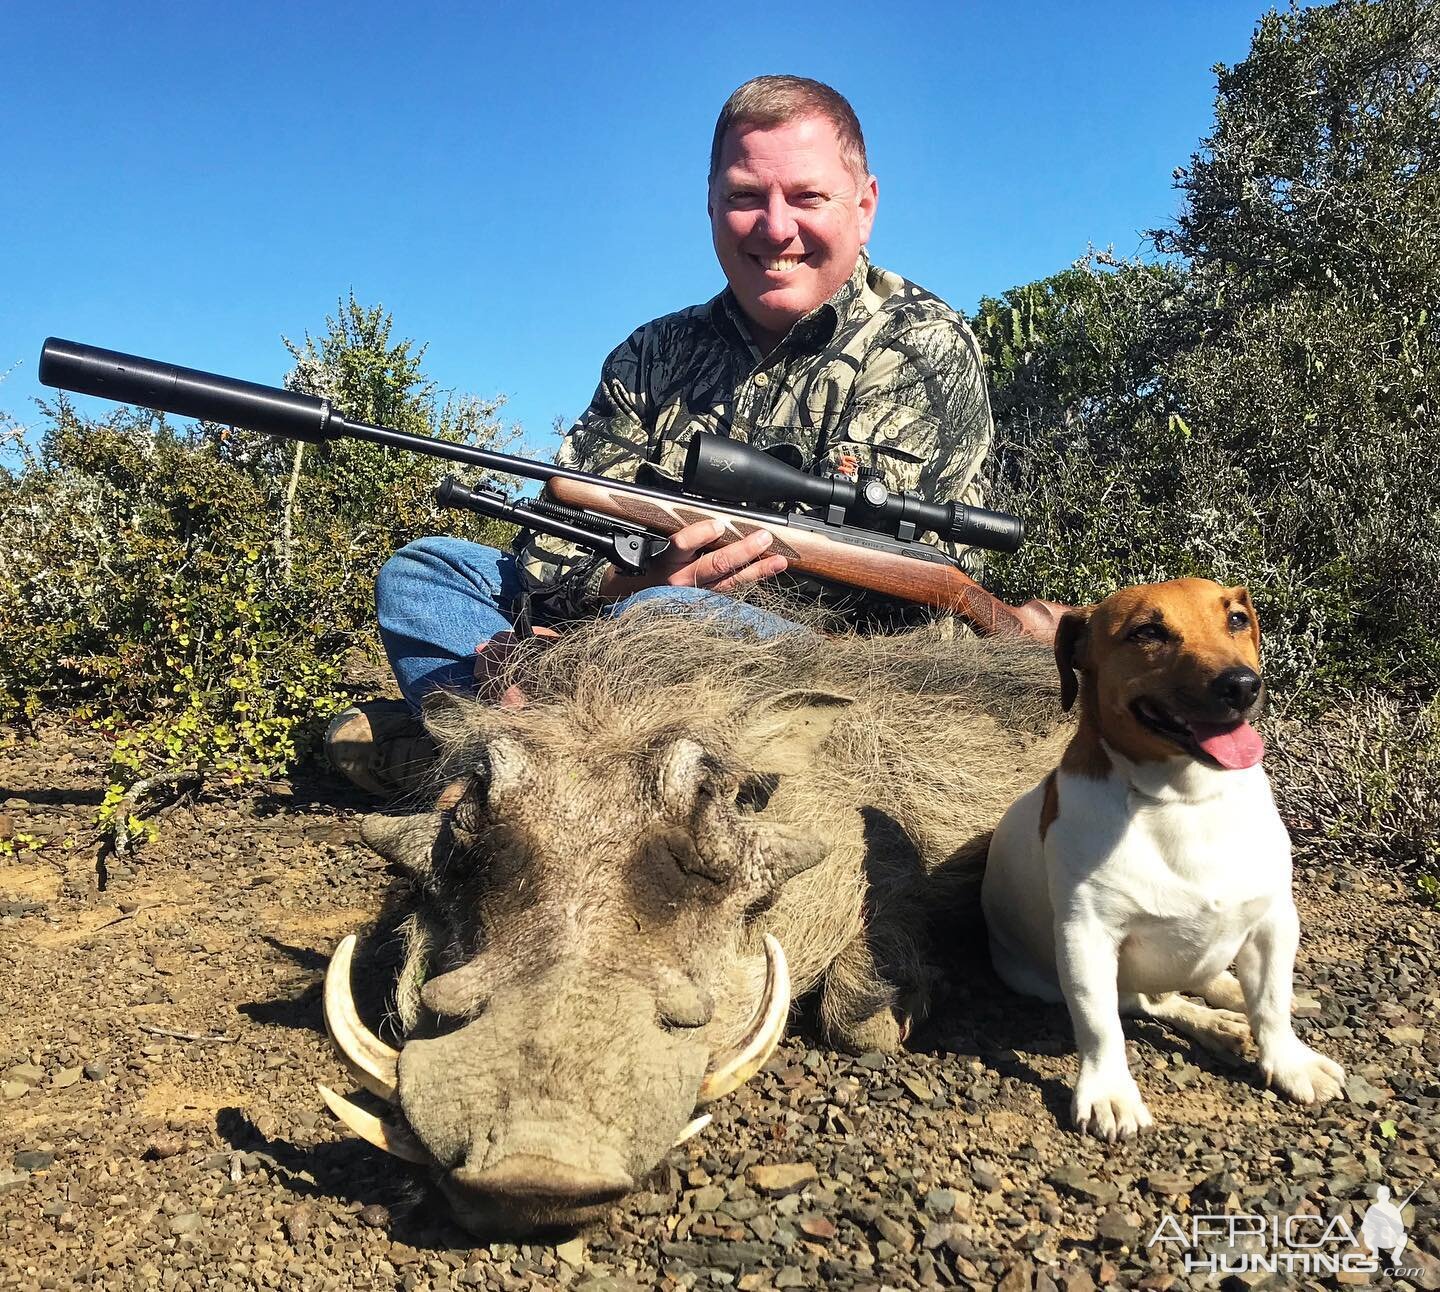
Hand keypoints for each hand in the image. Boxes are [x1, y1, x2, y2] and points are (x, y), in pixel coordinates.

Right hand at [598, 517, 787, 599]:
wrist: (624, 602)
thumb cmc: (636, 569)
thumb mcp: (644, 547)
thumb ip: (673, 535)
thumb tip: (707, 519)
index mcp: (664, 560)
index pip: (681, 545)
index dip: (700, 535)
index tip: (717, 525)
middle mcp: (680, 580)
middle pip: (715, 564)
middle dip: (743, 551)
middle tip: (764, 538)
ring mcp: (693, 595)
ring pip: (729, 582)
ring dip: (756, 570)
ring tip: (778, 561)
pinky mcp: (702, 605)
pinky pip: (729, 591)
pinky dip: (750, 581)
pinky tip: (767, 573)